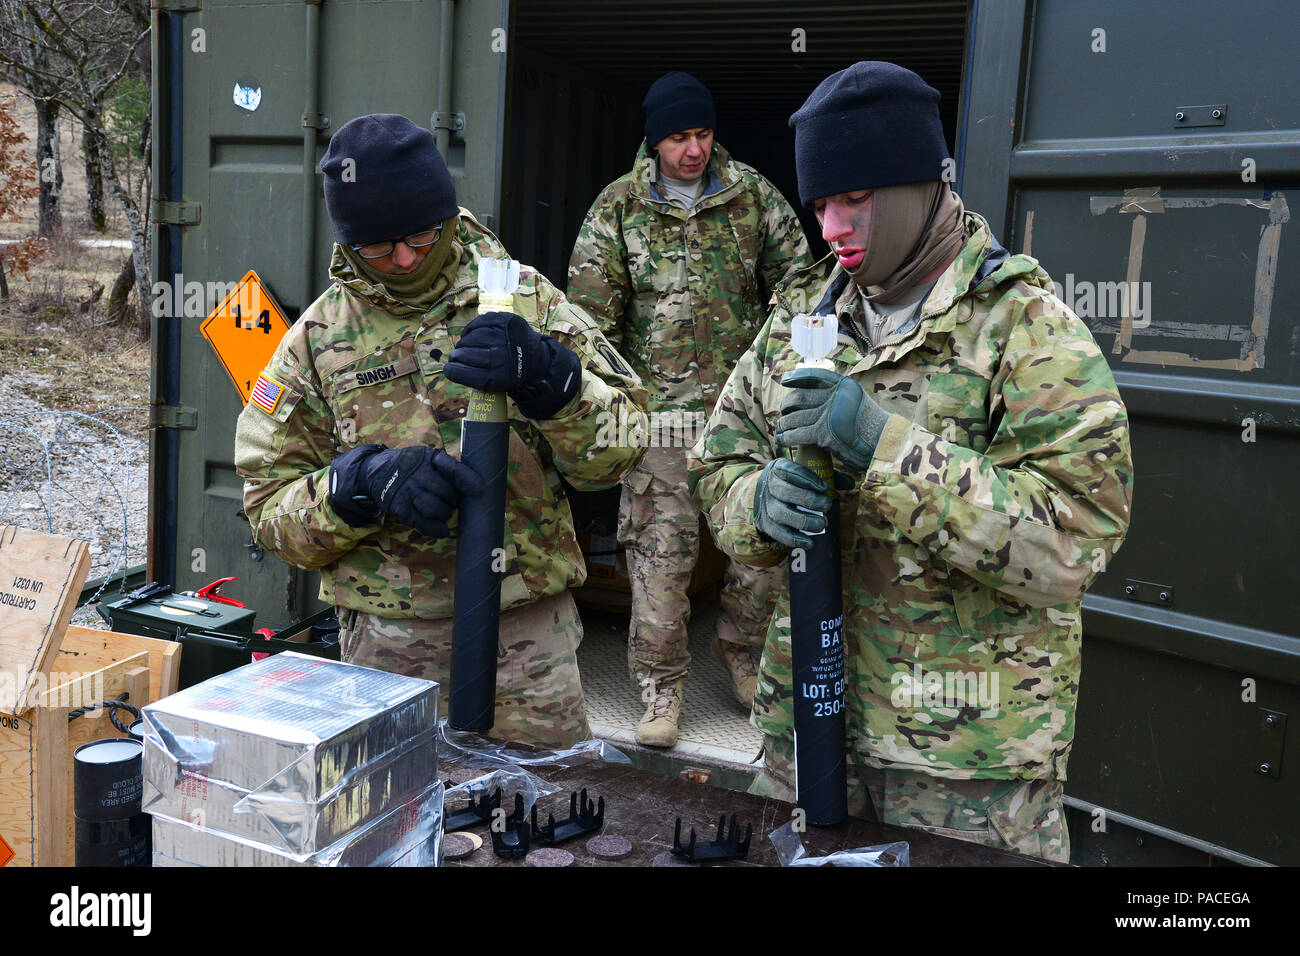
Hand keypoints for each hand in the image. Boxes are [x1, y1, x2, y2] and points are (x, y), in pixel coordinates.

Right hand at [329, 444, 483, 537]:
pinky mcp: (400, 508)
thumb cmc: (413, 466)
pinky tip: (443, 530)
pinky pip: (422, 523)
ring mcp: (408, 492)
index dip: (468, 480)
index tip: (480, 490)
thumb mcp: (428, 457)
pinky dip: (435, 529)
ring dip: (445, 514)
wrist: (379, 471)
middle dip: (454, 501)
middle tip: (452, 501)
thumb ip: (449, 467)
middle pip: (448, 494)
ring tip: (445, 511)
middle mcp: (418, 475)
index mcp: (430, 459)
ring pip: (436, 509)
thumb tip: (477, 488)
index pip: (453, 469)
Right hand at [444, 310, 580, 418]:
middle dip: (457, 355)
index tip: (449, 369)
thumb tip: (451, 368)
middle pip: (464, 353)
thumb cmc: (510, 373)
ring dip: (464, 342)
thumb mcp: (496, 385)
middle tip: (457, 356)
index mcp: (496, 378)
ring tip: (466, 346)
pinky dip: (472, 329)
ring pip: (471, 336)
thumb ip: (474, 378)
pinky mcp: (506, 321)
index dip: (452, 370)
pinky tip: (472, 334)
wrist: (537, 360)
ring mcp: (503, 336)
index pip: (462, 373)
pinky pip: (479, 322)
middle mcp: (500, 357)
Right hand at [752, 458, 830, 549]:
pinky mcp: (765, 523)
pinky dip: (794, 539)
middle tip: (827, 505)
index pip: (791, 471)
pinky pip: (777, 533)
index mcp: (779, 468)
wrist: (766, 494)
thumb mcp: (807, 473)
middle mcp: (769, 486)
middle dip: (808, 500)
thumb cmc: (794, 482)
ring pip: (780, 514)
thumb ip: (829, 475)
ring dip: (803, 521)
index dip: (808, 479)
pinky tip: (810, 542)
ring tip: (822, 525)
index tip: (825, 488)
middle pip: (785, 492)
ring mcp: (766, 505)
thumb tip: (850, 483)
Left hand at [774, 367, 890, 472]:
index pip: (815, 376)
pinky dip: (787, 437)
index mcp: (844, 386)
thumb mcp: (857, 404)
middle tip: (783, 411)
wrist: (884, 446)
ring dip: (784, 424)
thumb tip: (817, 397)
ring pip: (796, 417)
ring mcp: (830, 414)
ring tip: (780, 428)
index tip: (785, 381)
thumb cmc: (872, 428)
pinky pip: (797, 434)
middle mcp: (836, 396)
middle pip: (801, 397)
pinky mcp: (825, 433)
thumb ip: (839, 398)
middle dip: (787, 404)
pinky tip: (782, 440)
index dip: (797, 378)